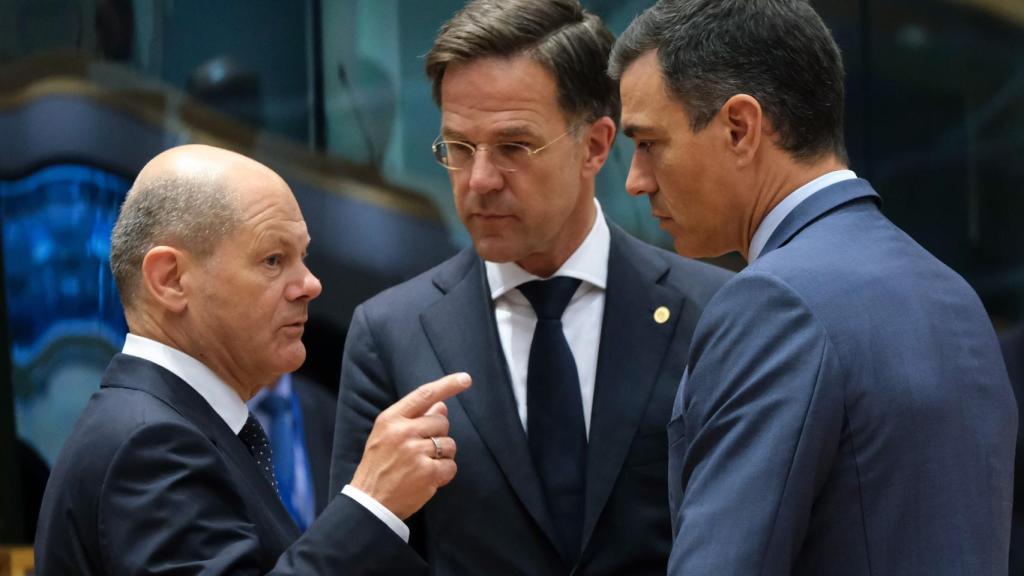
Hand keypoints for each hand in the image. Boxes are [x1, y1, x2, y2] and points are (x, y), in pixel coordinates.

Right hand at [350, 372, 470, 518]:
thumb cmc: (379, 467)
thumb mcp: (387, 436)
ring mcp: (415, 452)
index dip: (448, 385)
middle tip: (422, 450)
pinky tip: (428, 479)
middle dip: (439, 435)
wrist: (370, 503)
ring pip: (449, 444)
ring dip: (442, 456)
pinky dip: (444, 473)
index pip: (424, 395)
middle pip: (442, 421)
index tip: (465, 378)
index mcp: (390, 419)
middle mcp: (403, 432)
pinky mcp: (427, 473)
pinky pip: (451, 466)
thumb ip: (413, 419)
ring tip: (422, 466)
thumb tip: (442, 405)